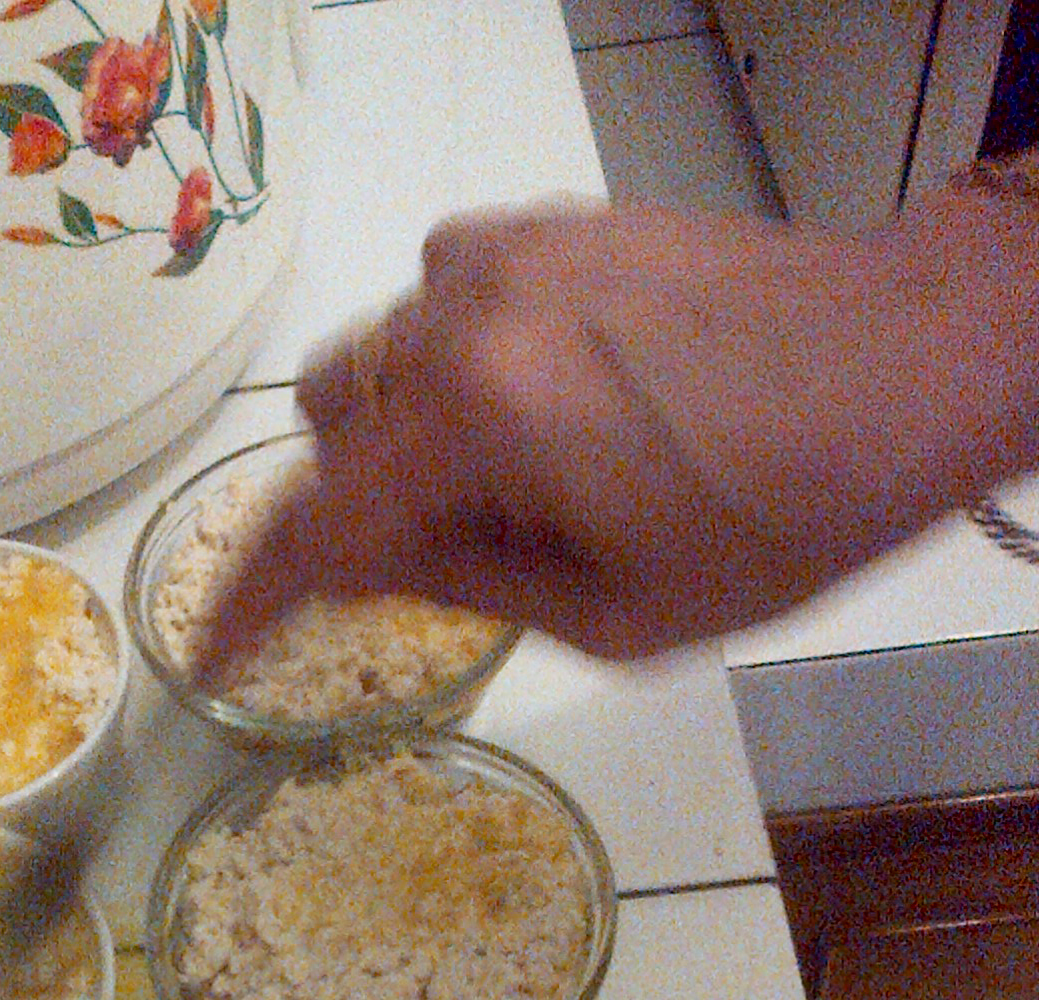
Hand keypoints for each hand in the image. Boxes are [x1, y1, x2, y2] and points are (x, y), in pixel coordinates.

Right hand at [195, 192, 1038, 672]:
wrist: (906, 354)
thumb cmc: (783, 513)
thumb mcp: (621, 612)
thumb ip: (468, 589)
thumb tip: (369, 573)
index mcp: (480, 423)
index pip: (316, 527)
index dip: (250, 603)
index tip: (213, 655)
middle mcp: (462, 317)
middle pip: (328, 424)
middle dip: (359, 502)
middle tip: (448, 557)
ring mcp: (499, 254)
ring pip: (378, 358)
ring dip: (405, 434)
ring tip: (518, 476)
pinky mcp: (543, 226)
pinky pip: (440, 306)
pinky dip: (454, 370)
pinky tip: (546, 402)